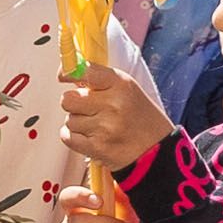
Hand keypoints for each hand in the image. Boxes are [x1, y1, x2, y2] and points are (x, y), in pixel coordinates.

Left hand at [56, 55, 174, 175]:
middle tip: (87, 107)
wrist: (157, 150)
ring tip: (96, 125)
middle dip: (74, 103)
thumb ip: (100, 79)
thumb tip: (67, 72)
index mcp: (121, 84)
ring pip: (69, 119)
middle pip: (69, 99)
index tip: (64, 76)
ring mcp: (105, 127)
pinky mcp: (98, 148)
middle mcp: (113, 104)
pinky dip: (73, 137)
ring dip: (78, 122)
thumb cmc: (140, 117)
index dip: (69, 73)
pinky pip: (68, 137)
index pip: (86, 71)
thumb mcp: (127, 89)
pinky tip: (87, 136)